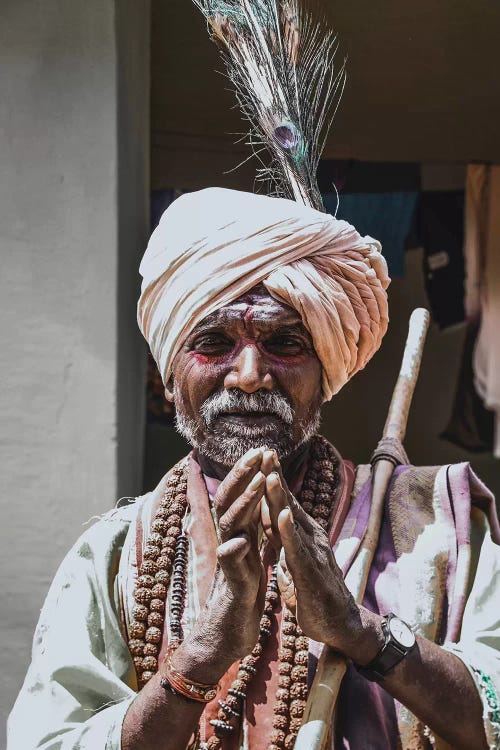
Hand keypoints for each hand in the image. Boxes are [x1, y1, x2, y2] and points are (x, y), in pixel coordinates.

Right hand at [173, 448, 266, 681]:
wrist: (228, 633)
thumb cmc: (241, 592)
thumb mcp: (249, 554)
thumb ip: (250, 529)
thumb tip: (253, 504)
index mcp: (240, 534)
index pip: (242, 497)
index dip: (250, 473)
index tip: (263, 449)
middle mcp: (230, 542)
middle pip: (231, 501)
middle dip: (243, 475)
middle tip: (256, 452)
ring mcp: (229, 562)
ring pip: (231, 526)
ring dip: (244, 503)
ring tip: (257, 483)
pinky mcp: (233, 585)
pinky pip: (231, 566)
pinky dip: (235, 552)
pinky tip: (242, 541)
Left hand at [265, 459, 381, 662]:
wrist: (342, 625)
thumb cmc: (316, 594)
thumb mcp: (294, 562)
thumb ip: (284, 541)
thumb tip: (273, 523)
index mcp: (303, 535)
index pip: (284, 502)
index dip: (272, 480)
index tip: (261, 456)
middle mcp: (310, 537)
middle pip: (289, 503)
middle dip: (276, 477)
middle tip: (265, 451)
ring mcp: (312, 553)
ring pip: (293, 521)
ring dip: (281, 498)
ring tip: (271, 474)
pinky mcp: (311, 573)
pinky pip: (297, 549)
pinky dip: (289, 532)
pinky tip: (281, 516)